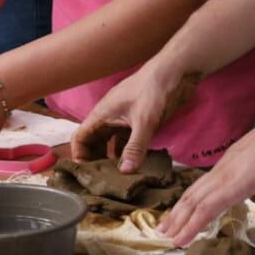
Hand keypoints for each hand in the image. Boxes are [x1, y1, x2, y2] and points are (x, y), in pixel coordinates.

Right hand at [72, 59, 201, 170]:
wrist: (174, 72)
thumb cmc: (154, 90)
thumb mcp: (144, 120)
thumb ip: (135, 146)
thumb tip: (126, 171)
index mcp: (102, 114)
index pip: (80, 138)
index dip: (79, 155)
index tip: (88, 174)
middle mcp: (109, 118)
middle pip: (93, 143)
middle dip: (95, 161)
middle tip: (104, 182)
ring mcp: (122, 120)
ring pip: (109, 144)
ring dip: (112, 159)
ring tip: (119, 178)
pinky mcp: (136, 123)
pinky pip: (125, 141)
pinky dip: (127, 153)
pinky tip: (136, 166)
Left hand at [155, 115, 254, 245]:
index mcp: (229, 164)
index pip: (204, 186)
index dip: (190, 201)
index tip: (181, 213)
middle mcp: (221, 171)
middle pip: (192, 194)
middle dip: (177, 213)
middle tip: (163, 229)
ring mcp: (223, 179)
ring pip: (193, 203)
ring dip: (179, 222)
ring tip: (166, 236)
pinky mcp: (230, 188)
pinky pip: (205, 210)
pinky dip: (191, 226)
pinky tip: (182, 239)